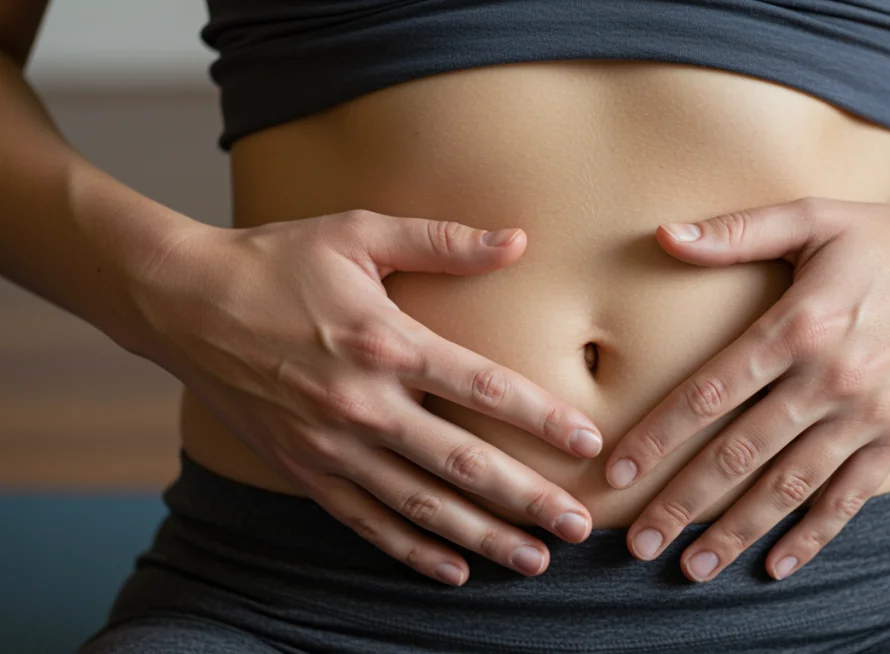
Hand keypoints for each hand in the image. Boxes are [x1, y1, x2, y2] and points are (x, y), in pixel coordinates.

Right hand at [125, 210, 603, 584]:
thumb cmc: (278, 260)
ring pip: (420, 504)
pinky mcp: (304, 470)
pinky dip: (410, 550)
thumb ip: (442, 241)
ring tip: (532, 560)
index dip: (542, 418)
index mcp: (385, 341)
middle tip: (578, 526)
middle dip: (527, 498)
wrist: (183, 303)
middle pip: (462, 463)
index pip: (483, 388)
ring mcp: (331, 445)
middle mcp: (362, 403)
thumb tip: (517, 239)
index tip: (589, 442)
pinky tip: (452, 569)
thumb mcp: (359, 234)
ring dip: (481, 536)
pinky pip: (366, 521)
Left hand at [604, 196, 889, 580]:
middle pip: (739, 453)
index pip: (709, 392)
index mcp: (798, 325)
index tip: (617, 473)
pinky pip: (850, 496)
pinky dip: (814, 535)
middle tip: (637, 544)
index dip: (658, 437)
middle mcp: (829, 378)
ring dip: (737, 531)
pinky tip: (778, 565)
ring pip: (788, 486)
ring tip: (692, 568)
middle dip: (682, 502)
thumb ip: (737, 233)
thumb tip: (664, 234)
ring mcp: (868, 414)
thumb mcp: (814, 218)